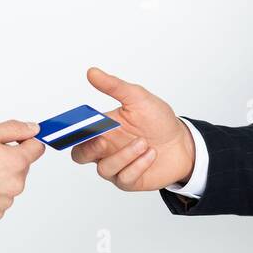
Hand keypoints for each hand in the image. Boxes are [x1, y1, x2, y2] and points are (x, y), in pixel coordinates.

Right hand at [0, 120, 44, 227]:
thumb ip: (14, 129)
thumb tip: (32, 128)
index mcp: (16, 162)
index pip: (38, 148)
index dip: (28, 141)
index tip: (21, 141)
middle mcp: (16, 183)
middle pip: (22, 167)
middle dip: (8, 161)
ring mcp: (6, 201)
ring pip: (9, 184)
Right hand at [69, 67, 194, 191]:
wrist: (183, 142)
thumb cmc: (158, 120)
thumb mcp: (138, 98)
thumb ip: (114, 86)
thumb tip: (92, 72)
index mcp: (103, 128)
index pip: (77, 133)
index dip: (68, 133)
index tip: (73, 127)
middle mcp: (106, 149)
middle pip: (80, 155)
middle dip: (88, 149)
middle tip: (102, 140)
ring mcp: (117, 166)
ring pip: (105, 168)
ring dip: (125, 155)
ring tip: (144, 143)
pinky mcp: (130, 180)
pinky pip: (124, 177)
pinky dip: (138, 165)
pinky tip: (151, 154)